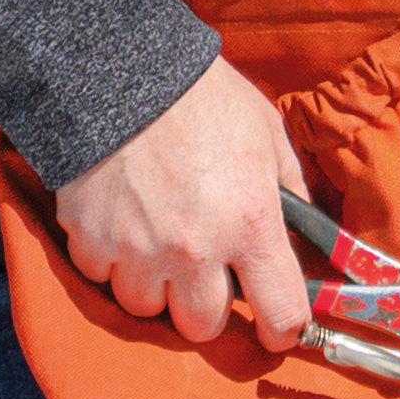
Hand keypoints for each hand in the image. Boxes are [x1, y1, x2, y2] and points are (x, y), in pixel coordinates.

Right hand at [53, 55, 311, 349]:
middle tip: (206, 267)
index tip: (277, 327)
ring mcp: (138, 252)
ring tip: (159, 238)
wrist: (124, 69)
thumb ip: (291, 192)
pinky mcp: (91, 243)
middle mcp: (196, 250)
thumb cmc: (206, 100)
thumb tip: (308, 238)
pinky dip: (113, 261)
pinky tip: (123, 221)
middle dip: (208, 303)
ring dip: (157, 284)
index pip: (282, 314)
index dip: (283, 329)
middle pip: (204, 326)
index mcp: (251, 222)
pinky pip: (105, 280)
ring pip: (149, 308)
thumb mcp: (268, 134)